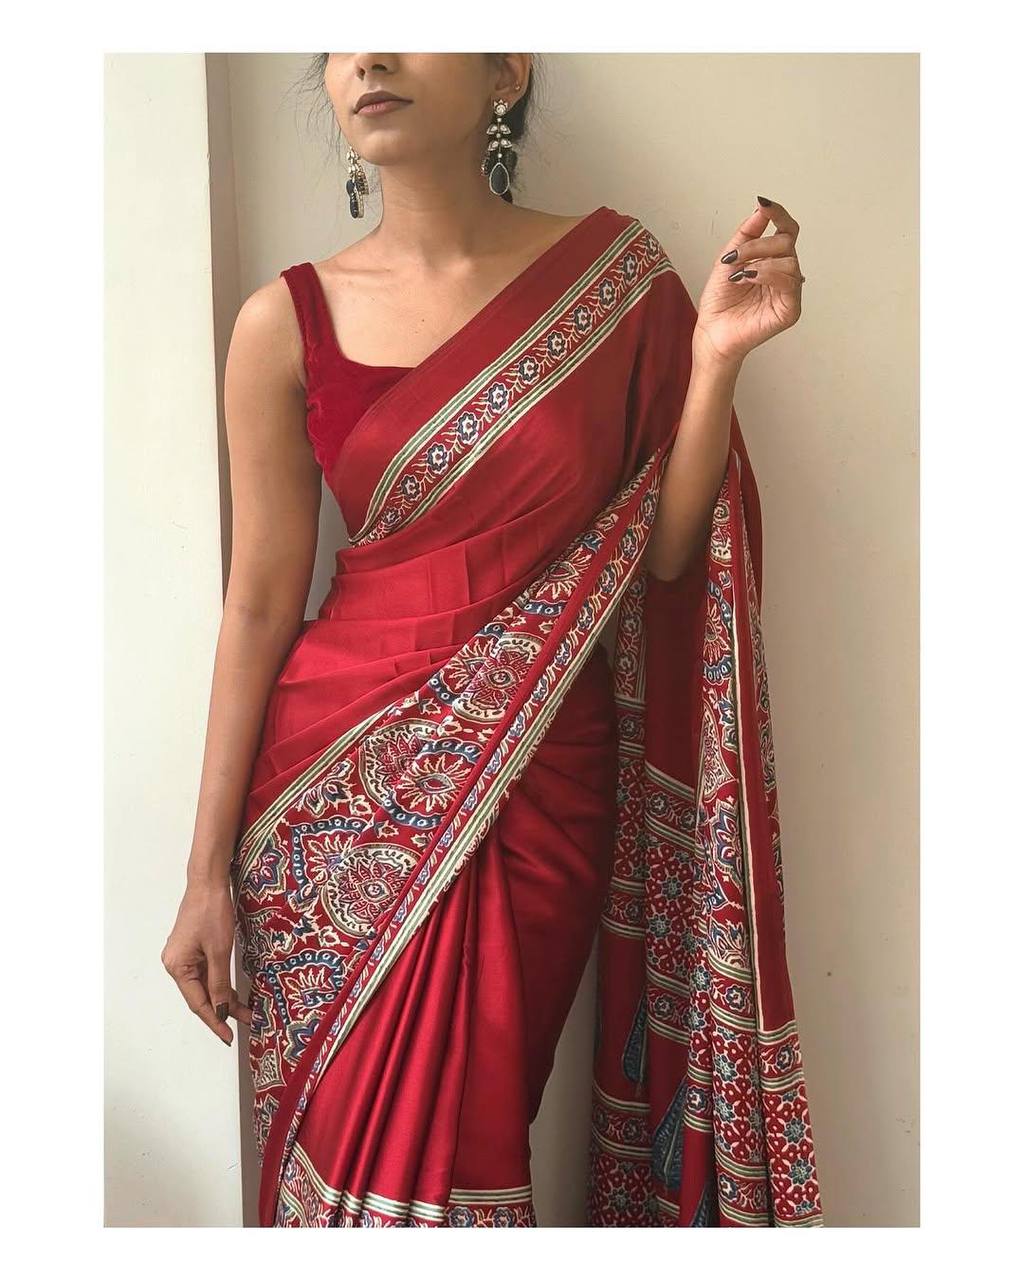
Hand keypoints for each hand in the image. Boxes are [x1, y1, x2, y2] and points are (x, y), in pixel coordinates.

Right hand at [161, 878, 250, 1044]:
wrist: (208, 882)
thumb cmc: (211, 911)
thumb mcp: (219, 951)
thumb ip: (219, 983)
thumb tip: (220, 1010)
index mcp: (177, 967)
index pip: (198, 1003)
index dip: (214, 1021)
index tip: (228, 1036)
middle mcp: (175, 964)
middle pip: (201, 995)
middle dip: (223, 1010)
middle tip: (246, 1022)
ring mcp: (183, 956)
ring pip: (205, 985)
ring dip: (223, 997)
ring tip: (245, 1010)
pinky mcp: (192, 949)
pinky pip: (205, 973)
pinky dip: (219, 982)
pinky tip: (233, 992)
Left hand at [692, 196, 804, 368]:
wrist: (712, 331)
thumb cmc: (719, 302)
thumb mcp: (728, 258)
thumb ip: (747, 234)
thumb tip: (761, 209)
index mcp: (772, 261)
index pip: (786, 231)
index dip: (778, 214)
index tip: (764, 204)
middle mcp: (784, 274)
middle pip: (786, 242)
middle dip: (758, 244)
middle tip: (736, 257)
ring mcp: (789, 292)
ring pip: (789, 260)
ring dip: (760, 260)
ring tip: (739, 273)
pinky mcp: (790, 310)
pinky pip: (788, 282)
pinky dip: (766, 274)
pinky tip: (748, 279)